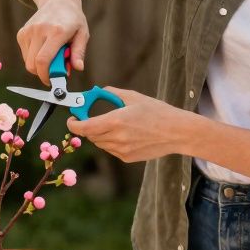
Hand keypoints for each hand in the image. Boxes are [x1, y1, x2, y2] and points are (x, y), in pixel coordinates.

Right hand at [16, 0, 88, 84]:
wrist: (57, 0)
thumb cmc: (72, 19)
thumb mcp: (82, 34)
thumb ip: (79, 52)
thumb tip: (78, 68)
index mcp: (56, 31)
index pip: (43, 60)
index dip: (46, 76)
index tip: (53, 81)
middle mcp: (40, 30)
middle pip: (32, 64)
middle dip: (42, 74)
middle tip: (53, 73)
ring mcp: (28, 31)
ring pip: (27, 61)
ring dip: (38, 66)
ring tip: (51, 57)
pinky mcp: (22, 33)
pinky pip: (25, 54)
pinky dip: (33, 58)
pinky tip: (43, 49)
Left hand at [65, 87, 190, 162]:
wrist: (177, 132)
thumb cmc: (158, 112)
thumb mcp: (134, 97)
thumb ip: (112, 93)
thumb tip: (97, 91)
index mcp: (116, 121)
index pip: (85, 127)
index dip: (73, 124)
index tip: (72, 119)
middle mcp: (117, 138)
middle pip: (90, 135)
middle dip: (88, 126)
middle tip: (92, 117)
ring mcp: (122, 150)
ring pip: (100, 143)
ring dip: (100, 134)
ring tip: (116, 124)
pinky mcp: (127, 158)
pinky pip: (111, 150)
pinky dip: (111, 141)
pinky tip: (126, 134)